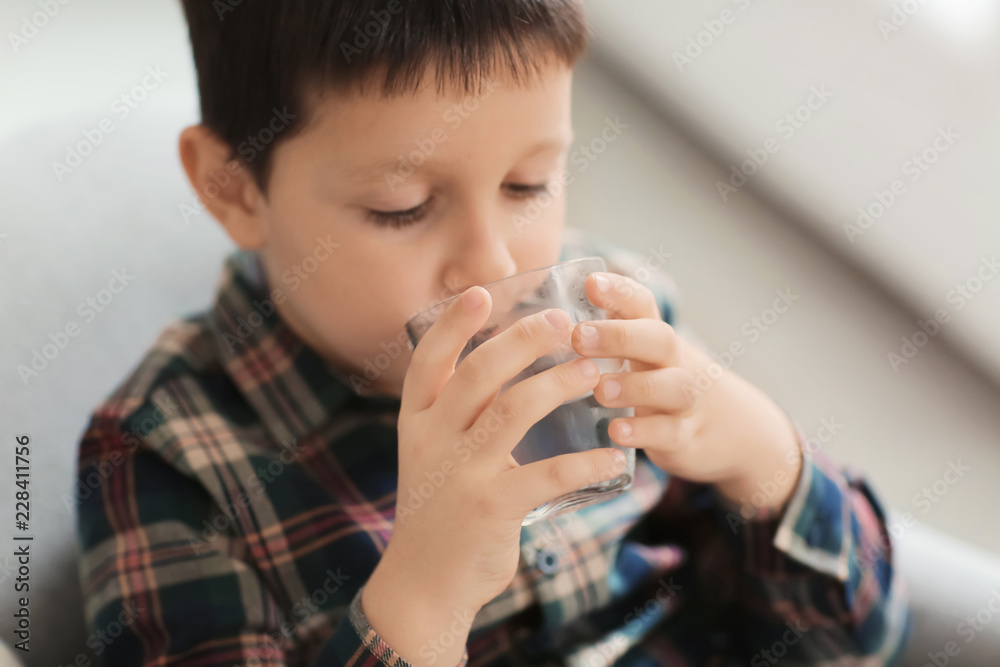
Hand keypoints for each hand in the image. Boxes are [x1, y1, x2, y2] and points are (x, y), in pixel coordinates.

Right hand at [363, 286, 625, 666]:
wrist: (424, 583)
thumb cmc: (440, 509)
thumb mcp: (432, 455)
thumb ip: (457, 415)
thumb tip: (505, 366)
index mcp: (416, 422)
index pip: (428, 360)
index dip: (453, 324)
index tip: (482, 292)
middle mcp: (433, 440)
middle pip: (478, 373)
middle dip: (523, 339)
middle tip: (563, 320)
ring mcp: (460, 473)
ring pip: (514, 411)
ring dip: (560, 384)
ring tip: (595, 371)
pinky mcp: (491, 507)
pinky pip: (548, 475)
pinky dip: (586, 462)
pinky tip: (613, 455)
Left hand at [568, 272, 802, 513]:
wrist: (732, 431)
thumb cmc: (661, 383)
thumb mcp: (643, 355)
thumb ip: (606, 334)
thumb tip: (542, 318)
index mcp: (655, 336)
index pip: (642, 303)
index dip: (619, 291)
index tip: (591, 283)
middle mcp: (675, 361)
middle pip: (658, 338)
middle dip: (620, 335)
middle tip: (579, 336)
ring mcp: (685, 400)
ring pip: (671, 386)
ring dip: (634, 386)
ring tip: (599, 390)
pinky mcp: (686, 437)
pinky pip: (669, 433)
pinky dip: (644, 432)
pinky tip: (616, 433)